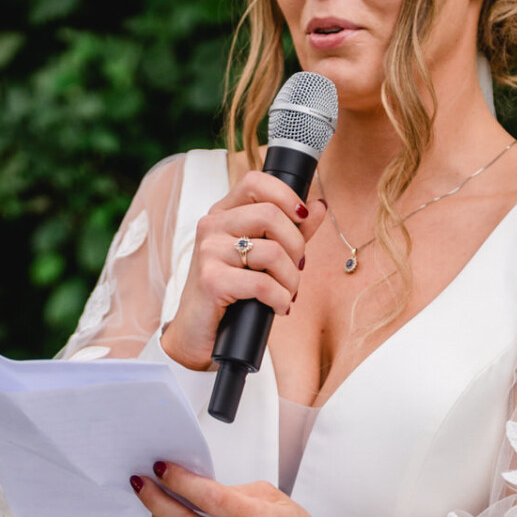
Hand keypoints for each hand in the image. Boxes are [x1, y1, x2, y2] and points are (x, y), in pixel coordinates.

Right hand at [159, 168, 326, 371]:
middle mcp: (211, 226)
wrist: (198, 334)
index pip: (255, 182)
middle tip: (296, 270)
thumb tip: (318, 206)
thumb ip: (289, 231)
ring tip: (286, 294)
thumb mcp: (262, 257)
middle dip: (296, 247)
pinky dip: (280, 299)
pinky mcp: (211, 280)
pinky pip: (263, 284)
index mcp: (223, 214)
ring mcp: (209, 251)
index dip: (286, 195)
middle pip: (271, 215)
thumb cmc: (230, 294)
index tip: (301, 218)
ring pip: (272, 252)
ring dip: (291, 279)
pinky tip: (278, 307)